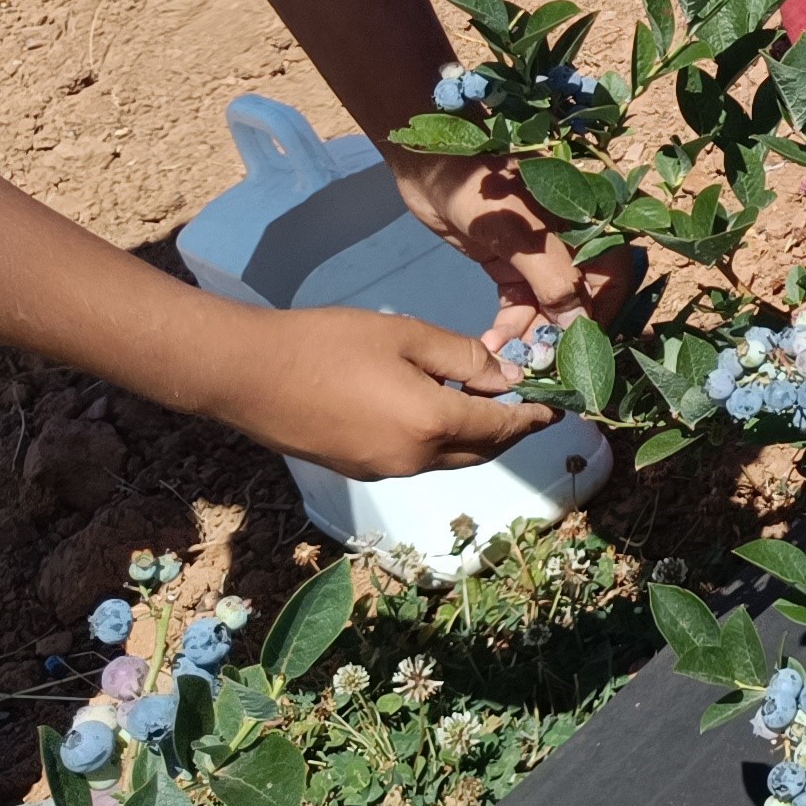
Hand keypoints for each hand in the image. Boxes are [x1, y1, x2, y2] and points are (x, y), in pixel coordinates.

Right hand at [200, 303, 550, 478]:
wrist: (248, 375)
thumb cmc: (329, 343)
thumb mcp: (406, 336)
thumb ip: (463, 357)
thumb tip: (505, 376)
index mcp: (432, 424)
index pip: (501, 427)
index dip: (532, 417)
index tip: (557, 407)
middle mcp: (414, 460)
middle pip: (479, 450)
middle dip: (508, 431)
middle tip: (527, 406)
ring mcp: (383, 470)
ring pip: (447, 459)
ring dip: (472, 437)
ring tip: (484, 404)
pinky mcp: (357, 468)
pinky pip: (415, 459)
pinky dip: (438, 440)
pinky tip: (433, 409)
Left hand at [387, 149, 637, 356]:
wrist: (428, 168)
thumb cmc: (481, 191)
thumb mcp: (519, 235)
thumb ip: (553, 279)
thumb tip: (580, 325)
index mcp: (587, 224)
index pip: (610, 278)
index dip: (599, 314)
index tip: (578, 349)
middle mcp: (570, 244)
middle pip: (579, 299)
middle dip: (559, 335)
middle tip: (537, 364)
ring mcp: (540, 258)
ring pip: (547, 309)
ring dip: (530, 336)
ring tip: (506, 359)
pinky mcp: (511, 267)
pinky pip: (520, 306)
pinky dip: (509, 327)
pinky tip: (493, 342)